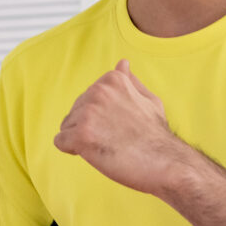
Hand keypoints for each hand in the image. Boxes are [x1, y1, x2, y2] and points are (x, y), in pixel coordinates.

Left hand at [54, 60, 191, 197]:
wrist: (165, 162)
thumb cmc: (157, 135)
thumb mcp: (149, 100)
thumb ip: (131, 82)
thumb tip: (122, 64)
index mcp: (111, 80)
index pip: (86, 99)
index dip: (100, 118)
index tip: (119, 127)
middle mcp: (97, 91)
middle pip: (74, 113)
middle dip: (89, 129)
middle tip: (115, 140)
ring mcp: (88, 113)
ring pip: (66, 127)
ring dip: (82, 140)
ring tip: (107, 146)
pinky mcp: (81, 135)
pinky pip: (60, 142)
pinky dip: (74, 151)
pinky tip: (96, 153)